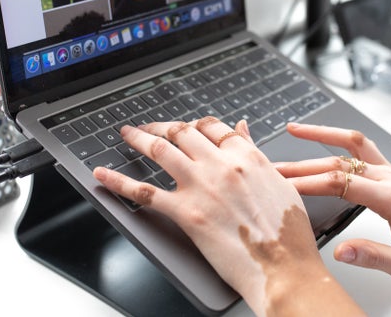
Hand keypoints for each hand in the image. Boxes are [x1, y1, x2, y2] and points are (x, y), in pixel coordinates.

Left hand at [93, 117, 362, 315]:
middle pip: (183, 132)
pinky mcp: (185, 212)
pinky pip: (144, 191)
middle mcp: (221, 165)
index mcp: (246, 157)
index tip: (184, 126)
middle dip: (162, 126)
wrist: (282, 267)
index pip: (212, 127)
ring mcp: (201, 186)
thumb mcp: (279, 182)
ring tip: (128, 135)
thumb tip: (242, 129)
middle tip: (150, 128)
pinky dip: (118, 180)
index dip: (194, 124)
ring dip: (139, 138)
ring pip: (161, 150)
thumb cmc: (287, 233)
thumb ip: (255, 153)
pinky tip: (103, 174)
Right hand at [276, 122, 390, 305]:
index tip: (285, 185)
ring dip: (321, 136)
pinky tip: (323, 138)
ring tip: (293, 130)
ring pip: (351, 147)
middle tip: (274, 167)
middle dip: (304, 164)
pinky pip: (362, 148)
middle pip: (340, 163)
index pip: (342, 184)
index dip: (311, 182)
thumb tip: (341, 251)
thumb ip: (374, 257)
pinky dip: (339, 138)